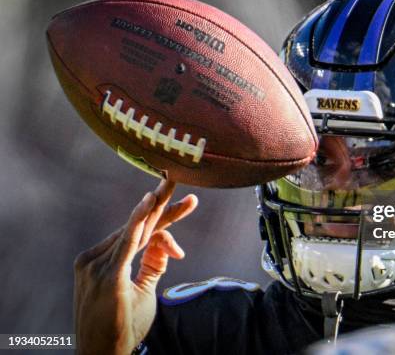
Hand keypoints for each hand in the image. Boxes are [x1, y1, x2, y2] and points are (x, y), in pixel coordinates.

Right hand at [73, 180, 197, 354]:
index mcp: (103, 260)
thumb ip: (153, 264)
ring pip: (138, 231)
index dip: (162, 215)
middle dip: (163, 205)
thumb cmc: (119, 326)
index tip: (186, 202)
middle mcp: (96, 257)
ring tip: (177, 189)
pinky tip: (149, 204)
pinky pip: (127, 242)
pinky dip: (138, 221)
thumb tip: (170, 243)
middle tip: (178, 179)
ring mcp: (96, 264)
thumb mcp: (141, 291)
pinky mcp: (105, 274)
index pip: (138, 231)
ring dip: (160, 211)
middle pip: (138, 226)